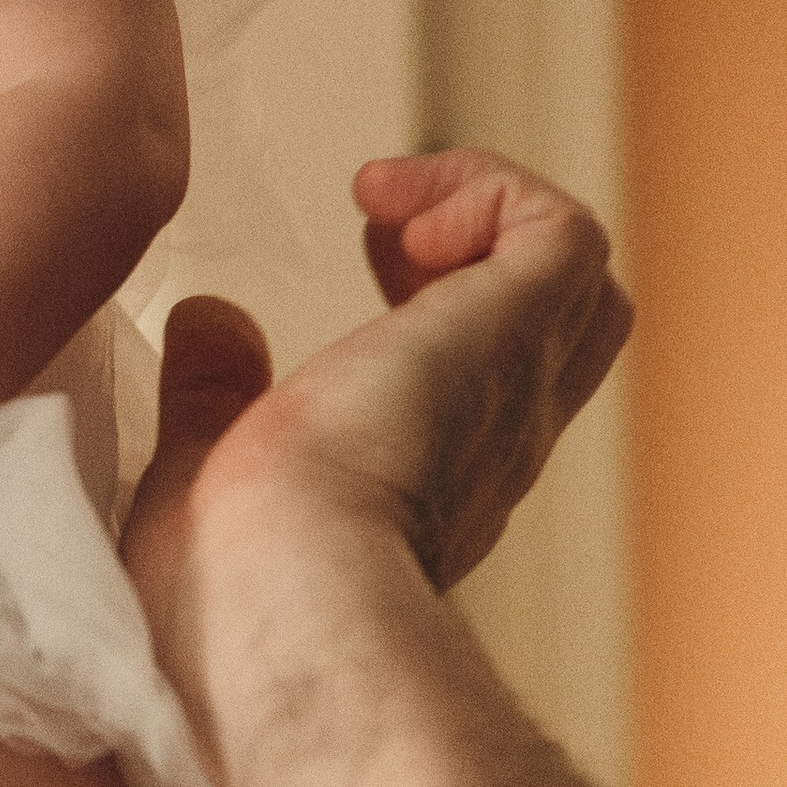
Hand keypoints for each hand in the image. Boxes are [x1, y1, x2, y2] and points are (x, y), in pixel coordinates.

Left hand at [122, 149, 632, 693]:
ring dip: (495, 217)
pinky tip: (393, 207)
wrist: (270, 597)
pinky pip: (563, 231)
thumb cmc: (220, 582)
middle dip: (489, 258)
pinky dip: (490, 190)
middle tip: (389, 242)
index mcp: (427, 488)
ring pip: (584, 284)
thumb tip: (208, 324)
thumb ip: (214, 399)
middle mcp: (494, 444)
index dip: (435, 310)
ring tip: (393, 215)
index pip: (484, 389)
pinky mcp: (514, 334)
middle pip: (568, 331)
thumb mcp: (201, 470)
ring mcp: (515, 391)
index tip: (361, 273)